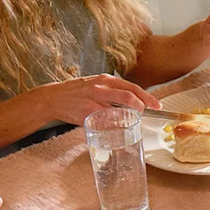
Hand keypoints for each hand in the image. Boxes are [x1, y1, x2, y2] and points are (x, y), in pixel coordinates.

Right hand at [30, 74, 158, 125]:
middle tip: (147, 114)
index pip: (132, 87)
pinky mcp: (86, 113)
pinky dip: (113, 127)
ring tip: (132, 123)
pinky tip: (116, 130)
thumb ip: (112, 92)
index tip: (157, 105)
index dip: (147, 97)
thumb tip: (133, 104)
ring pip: (118, 111)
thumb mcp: (96, 85)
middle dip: (142, 106)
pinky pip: (104, 122)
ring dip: (128, 119)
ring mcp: (93, 100)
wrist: (53, 97)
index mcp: (106, 80)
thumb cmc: (77, 92)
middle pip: (128, 96)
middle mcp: (101, 87)